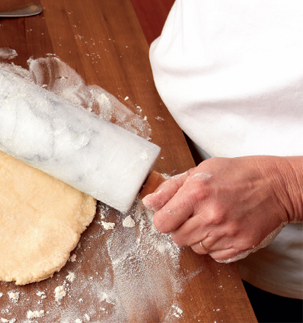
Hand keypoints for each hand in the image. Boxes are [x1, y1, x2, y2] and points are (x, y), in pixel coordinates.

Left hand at [142, 156, 302, 262]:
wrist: (277, 185)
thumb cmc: (237, 174)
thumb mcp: (200, 171)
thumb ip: (170, 188)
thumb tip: (148, 202)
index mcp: (197, 193)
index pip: (162, 222)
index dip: (164, 219)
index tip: (171, 214)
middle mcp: (211, 215)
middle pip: (177, 238)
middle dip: (181, 228)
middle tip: (195, 215)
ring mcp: (227, 232)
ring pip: (194, 248)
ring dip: (198, 237)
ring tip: (212, 220)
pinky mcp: (241, 245)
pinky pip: (214, 256)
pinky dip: (215, 246)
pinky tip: (223, 229)